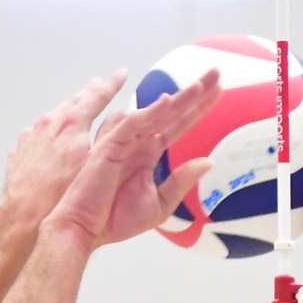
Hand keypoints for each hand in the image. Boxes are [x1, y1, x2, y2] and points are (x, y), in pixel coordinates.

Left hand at [0, 72, 127, 227]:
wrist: (23, 214)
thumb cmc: (58, 196)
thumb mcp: (94, 166)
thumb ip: (105, 142)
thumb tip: (119, 131)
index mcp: (71, 123)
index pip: (97, 96)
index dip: (112, 84)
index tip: (120, 75)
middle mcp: (49, 124)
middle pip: (74, 101)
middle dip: (90, 92)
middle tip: (101, 84)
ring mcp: (32, 136)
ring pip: (55, 116)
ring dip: (70, 110)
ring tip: (78, 108)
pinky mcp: (21, 150)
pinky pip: (38, 133)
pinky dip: (50, 131)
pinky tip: (52, 139)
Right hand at [44, 70, 221, 248]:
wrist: (86, 230)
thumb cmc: (114, 219)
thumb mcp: (160, 204)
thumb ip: (181, 181)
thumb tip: (208, 161)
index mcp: (147, 154)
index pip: (177, 125)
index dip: (197, 108)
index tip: (217, 91)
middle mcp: (138, 142)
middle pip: (171, 112)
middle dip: (193, 92)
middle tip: (214, 72)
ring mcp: (124, 142)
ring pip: (155, 114)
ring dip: (178, 99)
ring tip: (199, 85)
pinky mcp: (110, 146)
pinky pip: (132, 125)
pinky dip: (149, 113)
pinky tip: (167, 102)